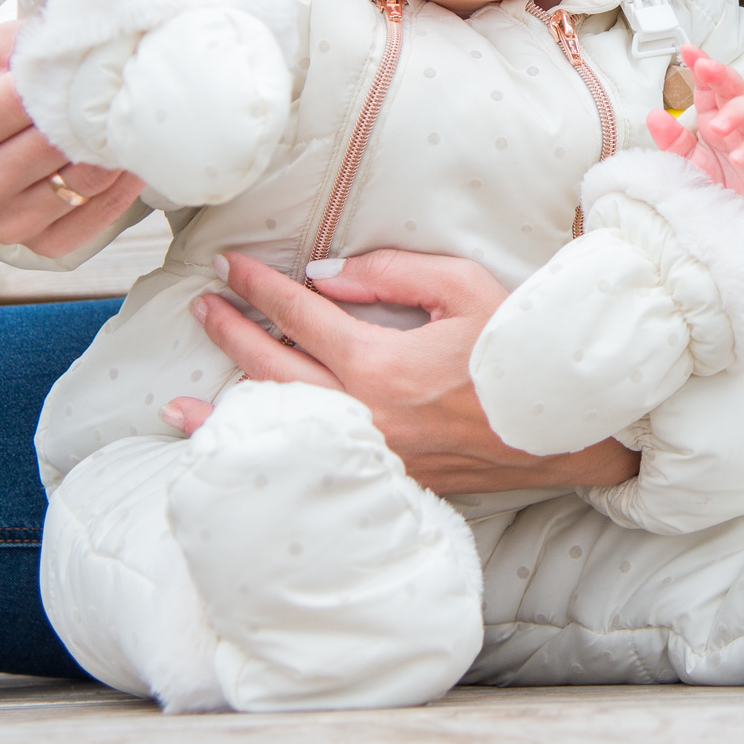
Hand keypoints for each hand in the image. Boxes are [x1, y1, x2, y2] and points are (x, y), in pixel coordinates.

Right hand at [0, 18, 146, 253]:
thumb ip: (27, 41)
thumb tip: (73, 33)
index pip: (22, 99)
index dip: (66, 78)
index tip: (96, 60)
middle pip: (56, 142)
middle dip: (94, 112)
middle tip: (127, 87)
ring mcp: (3, 224)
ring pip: (86, 178)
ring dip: (116, 147)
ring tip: (128, 118)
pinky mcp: (41, 248)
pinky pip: (100, 214)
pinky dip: (123, 183)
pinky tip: (128, 156)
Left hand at [162, 247, 638, 494]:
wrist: (567, 425)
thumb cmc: (520, 348)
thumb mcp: (462, 286)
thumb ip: (388, 273)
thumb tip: (321, 276)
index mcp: (379, 361)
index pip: (297, 315)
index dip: (257, 286)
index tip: (229, 266)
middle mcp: (364, 414)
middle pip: (273, 371)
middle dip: (231, 335)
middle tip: (201, 308)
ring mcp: (372, 453)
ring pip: (281, 429)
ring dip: (225, 415)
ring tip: (177, 406)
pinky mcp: (386, 478)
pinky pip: (312, 459)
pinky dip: (270, 455)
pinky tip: (242, 455)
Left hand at [646, 46, 743, 239]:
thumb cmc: (723, 187)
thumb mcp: (690, 164)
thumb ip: (672, 142)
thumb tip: (653, 115)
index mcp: (714, 119)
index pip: (708, 87)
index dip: (701, 65)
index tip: (687, 50)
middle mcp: (737, 125)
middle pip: (734, 89)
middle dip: (721, 75)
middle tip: (706, 67)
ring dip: (736, 112)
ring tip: (716, 126)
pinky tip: (738, 155)